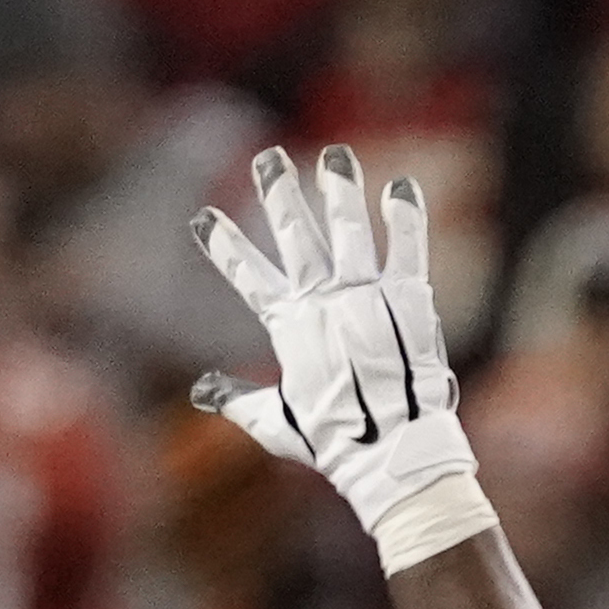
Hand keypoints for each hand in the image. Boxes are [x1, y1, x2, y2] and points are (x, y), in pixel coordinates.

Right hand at [192, 144, 485, 562]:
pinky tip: (402, 188)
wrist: (391, 452)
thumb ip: (237, 399)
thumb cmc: (334, 441)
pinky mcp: (407, 300)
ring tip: (335, 156)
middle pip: (295, 237)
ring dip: (339, 191)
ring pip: (348, 231)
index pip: (248, 276)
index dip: (225, 247)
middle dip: (280, 194)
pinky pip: (406, 250)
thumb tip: (201, 392)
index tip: (203, 218)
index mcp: (290, 325)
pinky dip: (405, 219)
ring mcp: (365, 297)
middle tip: (268, 159)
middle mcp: (324, 301)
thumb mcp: (275, 421)